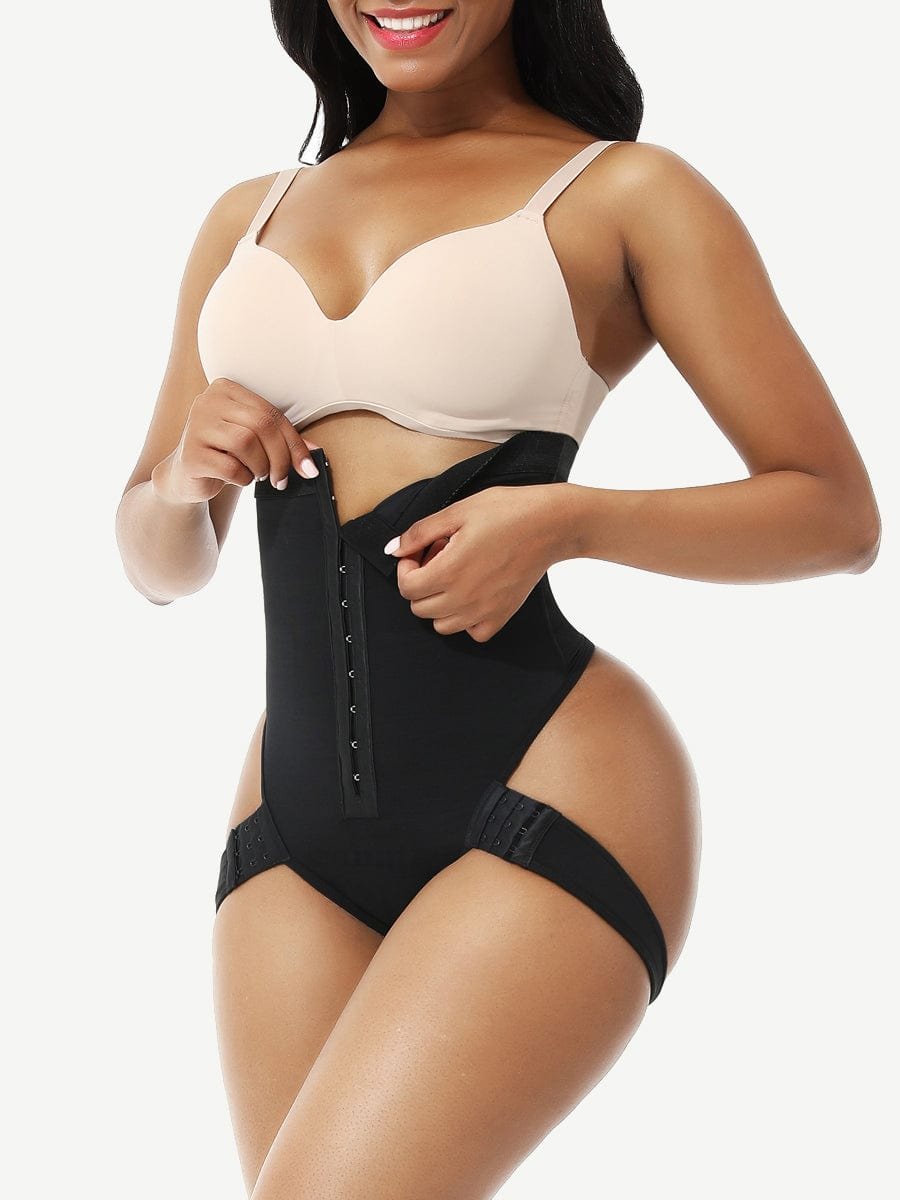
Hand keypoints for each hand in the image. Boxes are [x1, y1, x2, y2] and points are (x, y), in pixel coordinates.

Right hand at [152, 377, 321, 504]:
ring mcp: (195, 425)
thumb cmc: (224, 454)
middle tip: (281, 479)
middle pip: (261, 425)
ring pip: (246, 443)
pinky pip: (230, 466)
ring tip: (258, 475)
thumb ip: (282, 440)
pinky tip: (239, 478)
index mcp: (226, 389)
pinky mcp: (190, 454)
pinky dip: (243, 478)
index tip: (307, 469)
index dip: (294, 443)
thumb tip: (315, 453)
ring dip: (261, 467)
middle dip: (280, 457)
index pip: (271, 413)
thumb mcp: (255, 441)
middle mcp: (208, 401)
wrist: (185, 476)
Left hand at [387, 484, 571, 641]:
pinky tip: (473, 594)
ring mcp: (484, 611)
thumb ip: (420, 533)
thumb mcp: (457, 511)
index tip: (420, 551)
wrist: (550, 524)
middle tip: (439, 558)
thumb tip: (393, 549)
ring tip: (455, 576)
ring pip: (442, 625)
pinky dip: (467, 620)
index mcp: (448, 571)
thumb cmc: (506, 511)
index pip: (406, 588)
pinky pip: (473, 633)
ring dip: (439, 604)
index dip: (406, 567)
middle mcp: (463, 598)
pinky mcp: (502, 616)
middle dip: (421, 583)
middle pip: (419, 608)